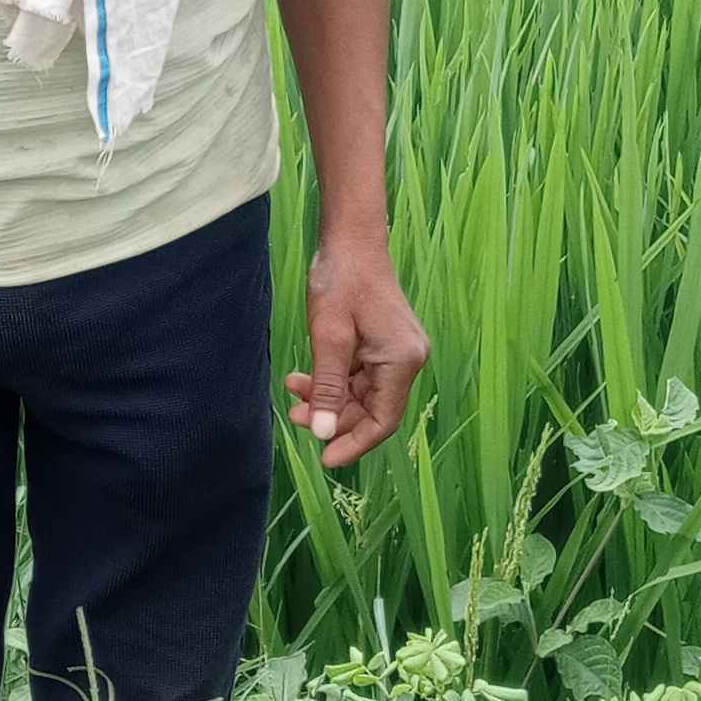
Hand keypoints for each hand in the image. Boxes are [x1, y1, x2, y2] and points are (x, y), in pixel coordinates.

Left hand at [287, 235, 429, 471]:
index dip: (354, 443)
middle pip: (371, 410)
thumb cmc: (342, 281)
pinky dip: (331, 382)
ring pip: (360, 395)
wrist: (350, 241)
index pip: (382, 420)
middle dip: (332, 418)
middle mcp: (407, 360)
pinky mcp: (382, 346)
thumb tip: (320, 432)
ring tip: (293, 393)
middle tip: (294, 417)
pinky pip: (357, 377)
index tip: (324, 458)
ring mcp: (397, 353)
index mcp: (402, 361)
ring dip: (326, 399)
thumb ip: (326, 388)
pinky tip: (303, 379)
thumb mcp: (329, 337)